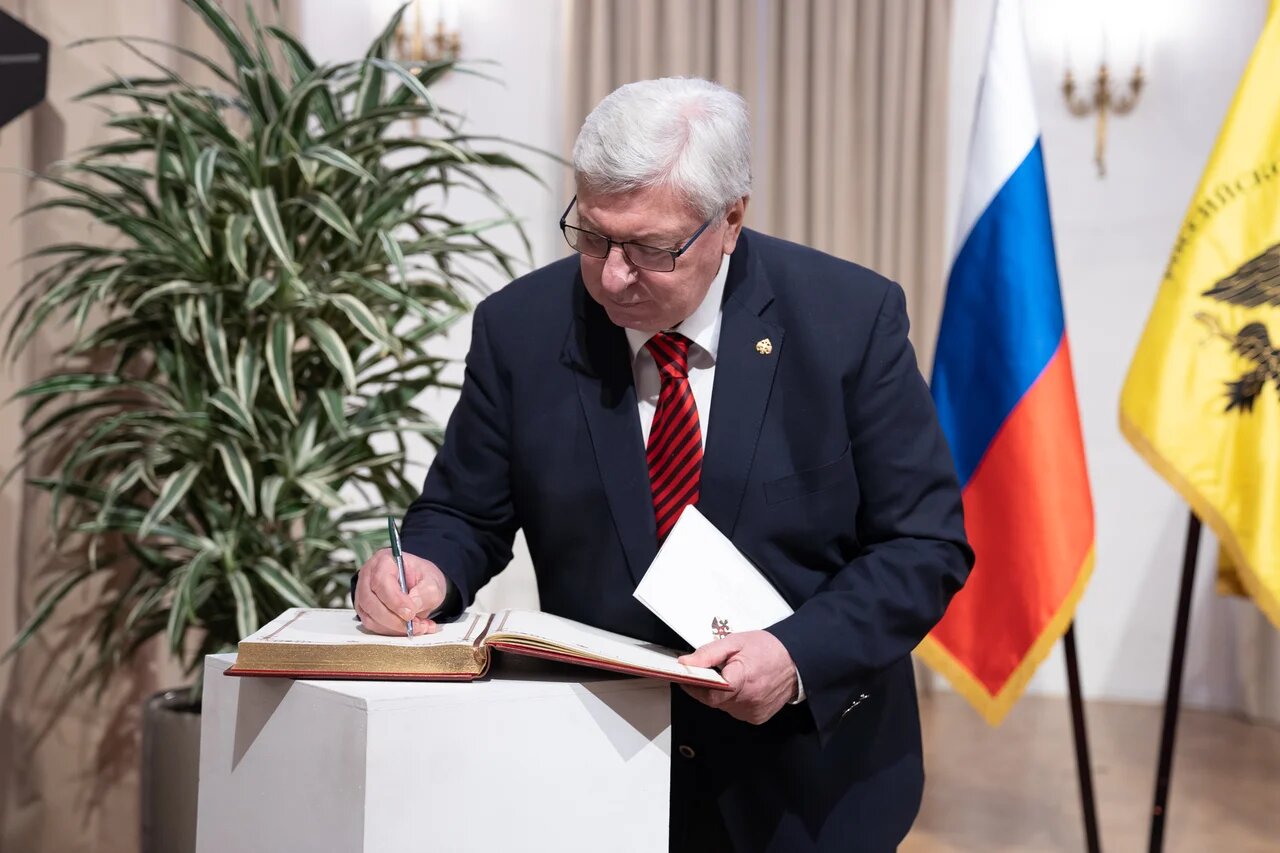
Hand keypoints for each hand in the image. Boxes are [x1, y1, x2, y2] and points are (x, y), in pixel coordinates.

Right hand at [354, 547, 447, 635]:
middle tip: (415, 625)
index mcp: (384, 561)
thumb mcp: (432, 582)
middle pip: (371, 602)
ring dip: (394, 628)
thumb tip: (412, 608)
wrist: (420, 584)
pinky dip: (391, 631)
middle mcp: (368, 576)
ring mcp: (363, 594)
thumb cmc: (422, 578)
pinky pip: (372, 625)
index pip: (381, 581)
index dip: (395, 601)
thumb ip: (425, 593)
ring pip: (370, 617)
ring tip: (417, 627)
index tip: (410, 613)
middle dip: (394, 619)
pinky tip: (409, 628)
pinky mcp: (365, 610)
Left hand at [677, 630, 797, 724]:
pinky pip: (734, 711)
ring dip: (720, 694)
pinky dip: (732, 700)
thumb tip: (685, 663)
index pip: (710, 692)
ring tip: (731, 676)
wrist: (795, 661)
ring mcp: (753, 711)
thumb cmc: (768, 649)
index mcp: (743, 679)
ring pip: (722, 706)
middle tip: (710, 672)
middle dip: (706, 687)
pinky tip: (740, 687)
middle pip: (713, 700)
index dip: (694, 686)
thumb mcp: (735, 642)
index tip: (685, 678)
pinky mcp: (756, 718)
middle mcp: (749, 700)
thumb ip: (708, 653)